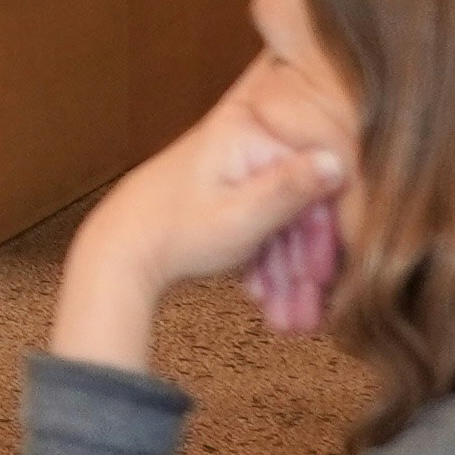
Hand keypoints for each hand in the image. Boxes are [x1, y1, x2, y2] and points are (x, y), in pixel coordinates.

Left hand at [59, 60, 350, 363]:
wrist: (117, 254)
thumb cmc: (173, 234)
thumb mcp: (242, 218)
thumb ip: (292, 190)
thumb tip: (338, 160)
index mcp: (247, 135)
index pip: (312, 181)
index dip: (323, 237)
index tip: (325, 280)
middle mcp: (240, 142)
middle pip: (294, 206)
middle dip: (303, 266)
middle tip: (308, 313)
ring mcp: (229, 167)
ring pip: (276, 222)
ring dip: (286, 273)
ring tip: (288, 319)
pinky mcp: (219, 191)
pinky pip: (255, 225)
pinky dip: (262, 261)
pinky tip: (263, 297)